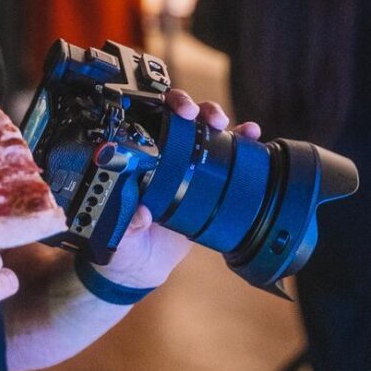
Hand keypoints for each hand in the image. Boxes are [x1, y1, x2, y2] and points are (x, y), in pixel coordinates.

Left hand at [100, 90, 259, 290]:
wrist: (144, 265)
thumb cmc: (124, 243)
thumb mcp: (119, 236)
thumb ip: (126, 226)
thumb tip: (140, 213)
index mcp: (135, 161)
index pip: (145, 121)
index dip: (156, 108)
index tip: (168, 111)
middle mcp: (160, 156)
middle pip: (176, 117)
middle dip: (188, 105)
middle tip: (194, 114)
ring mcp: (186, 166)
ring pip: (202, 128)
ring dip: (214, 115)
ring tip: (221, 121)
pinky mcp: (209, 182)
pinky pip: (228, 156)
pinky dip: (241, 139)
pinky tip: (250, 132)